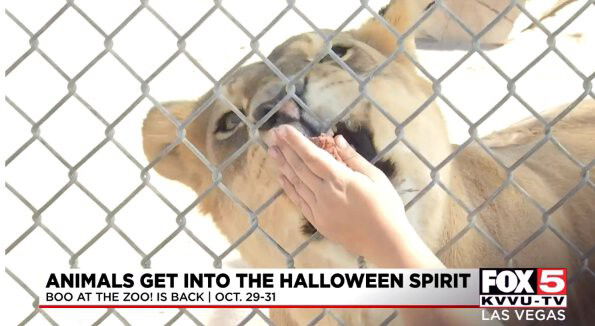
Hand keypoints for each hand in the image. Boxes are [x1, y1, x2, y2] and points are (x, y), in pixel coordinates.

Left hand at [267, 125, 441, 267]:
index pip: (313, 156)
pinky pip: (299, 201)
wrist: (385, 242)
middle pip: (300, 168)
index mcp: (341, 180)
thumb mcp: (376, 177)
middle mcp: (325, 194)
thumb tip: (337, 139)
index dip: (296, 142)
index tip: (283, 130)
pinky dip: (289, 187)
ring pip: (296, 183)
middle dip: (286, 149)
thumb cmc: (386, 207)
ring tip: (272, 151)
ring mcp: (319, 210)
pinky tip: (281, 176)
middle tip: (273, 135)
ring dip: (283, 166)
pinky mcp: (318, 222)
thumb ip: (353, 158)